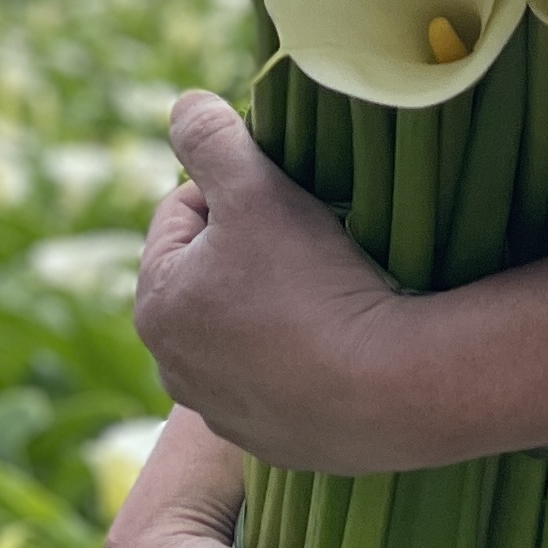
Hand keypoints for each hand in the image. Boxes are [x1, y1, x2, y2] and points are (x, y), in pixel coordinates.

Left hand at [135, 94, 427, 473]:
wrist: (391, 388)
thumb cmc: (312, 282)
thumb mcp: (255, 187)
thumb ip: (210, 138)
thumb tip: (182, 105)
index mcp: (156, 307)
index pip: (182, 215)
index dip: (233, 192)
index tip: (281, 201)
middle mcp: (173, 370)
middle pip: (210, 276)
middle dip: (250, 252)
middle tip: (307, 244)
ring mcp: (223, 413)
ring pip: (243, 329)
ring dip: (273, 305)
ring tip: (325, 292)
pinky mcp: (272, 443)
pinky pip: (279, 378)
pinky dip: (300, 356)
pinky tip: (338, 342)